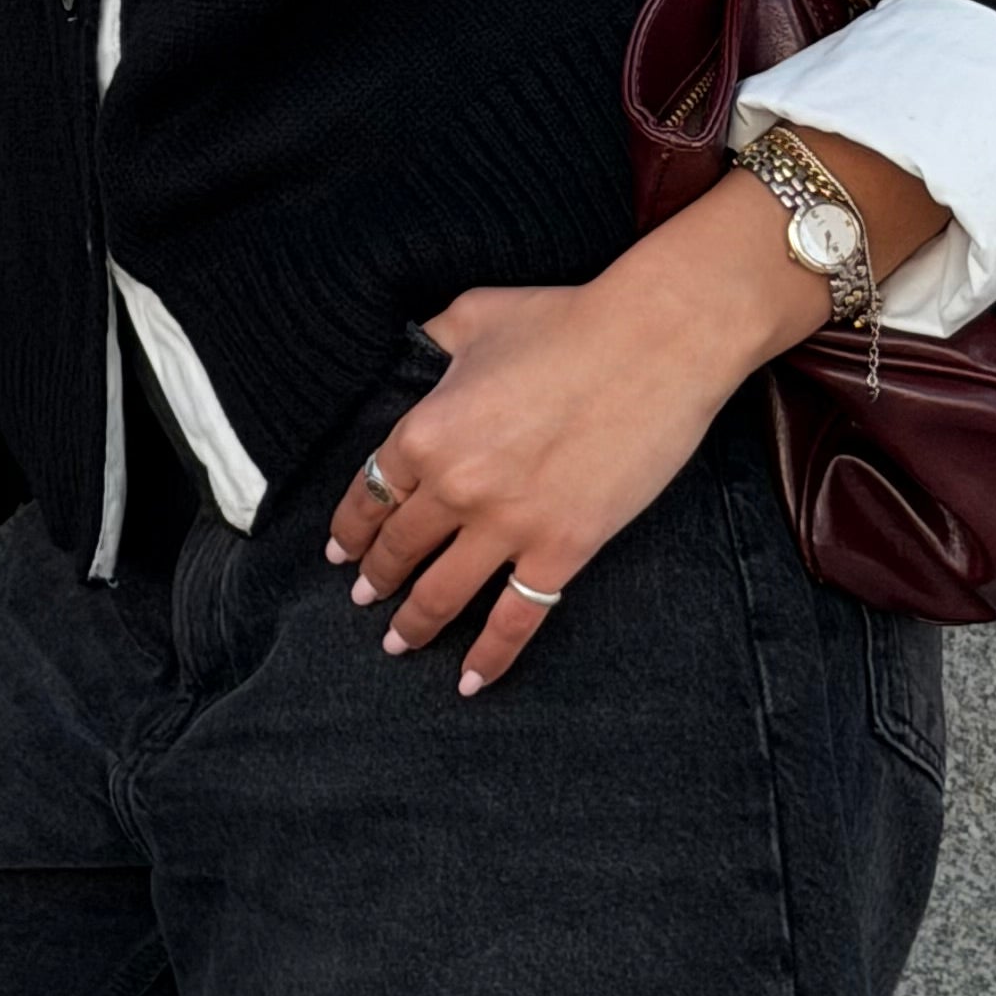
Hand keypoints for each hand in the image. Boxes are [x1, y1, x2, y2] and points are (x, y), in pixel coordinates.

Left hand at [326, 134, 951, 696]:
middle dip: (376, 577)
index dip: (350, 527)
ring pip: (443, 592)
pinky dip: (490, 655)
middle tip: (363, 597)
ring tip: (397, 642)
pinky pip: (516, 617)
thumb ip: (432, 340)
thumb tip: (414, 349)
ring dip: (414, 623)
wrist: (656, 341)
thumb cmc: (569, 318)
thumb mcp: (476, 314)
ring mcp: (509, 524)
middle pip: (400, 547)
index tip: (339, 549)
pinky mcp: (563, 548)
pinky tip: (470, 681)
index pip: (372, 492)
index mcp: (426, 429)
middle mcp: (456, 486)